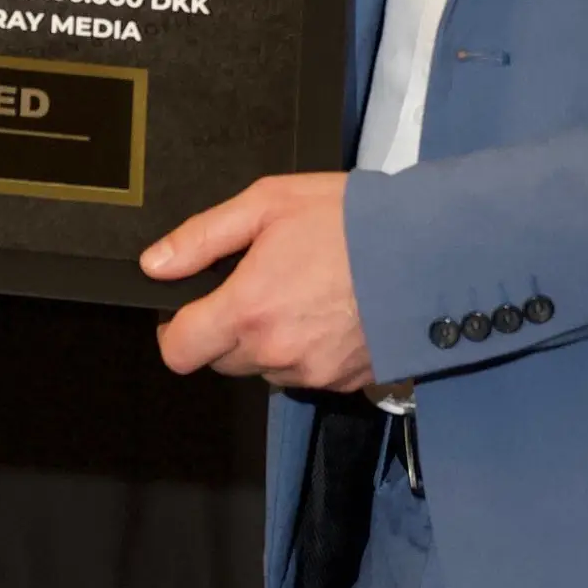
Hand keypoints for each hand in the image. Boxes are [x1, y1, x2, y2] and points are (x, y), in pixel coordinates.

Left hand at [140, 171, 374, 389]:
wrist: (432, 251)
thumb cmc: (350, 220)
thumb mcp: (267, 204)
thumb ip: (202, 238)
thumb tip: (155, 264)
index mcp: (248, 310)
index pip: (180, 352)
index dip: (174, 331)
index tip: (188, 309)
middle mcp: (276, 352)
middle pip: (221, 361)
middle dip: (225, 330)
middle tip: (255, 286)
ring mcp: (314, 372)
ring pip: (264, 368)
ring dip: (267, 341)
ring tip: (299, 294)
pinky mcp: (346, 383)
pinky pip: (306, 374)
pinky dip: (306, 350)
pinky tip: (328, 312)